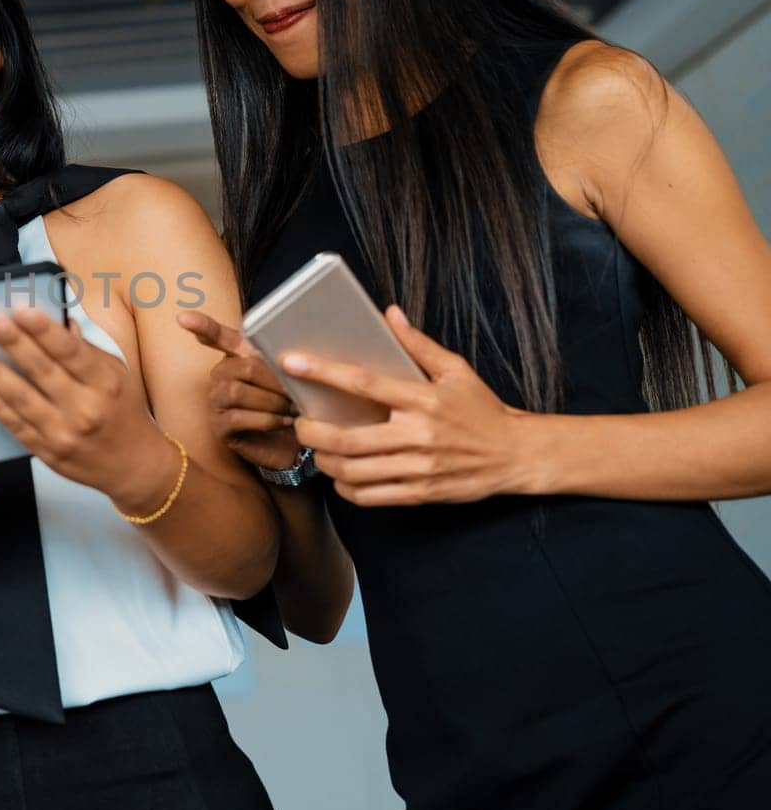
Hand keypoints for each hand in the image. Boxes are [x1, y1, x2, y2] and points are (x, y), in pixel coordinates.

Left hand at [0, 306, 163, 503]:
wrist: (134, 465)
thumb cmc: (124, 413)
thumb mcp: (117, 374)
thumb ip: (85, 349)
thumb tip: (58, 321)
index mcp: (105, 383)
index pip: (70, 351)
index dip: (44, 329)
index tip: (22, 309)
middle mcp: (85, 408)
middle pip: (42, 371)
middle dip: (13, 343)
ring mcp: (64, 433)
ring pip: (22, 398)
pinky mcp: (47, 452)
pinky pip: (16, 425)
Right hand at [178, 311, 301, 470]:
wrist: (292, 445)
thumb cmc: (290, 406)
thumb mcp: (291, 379)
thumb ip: (285, 362)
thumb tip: (293, 356)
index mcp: (236, 358)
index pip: (216, 336)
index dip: (201, 326)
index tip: (182, 317)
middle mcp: (220, 376)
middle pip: (242, 367)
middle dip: (273, 380)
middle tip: (295, 392)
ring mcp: (216, 402)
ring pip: (237, 392)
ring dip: (270, 401)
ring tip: (290, 409)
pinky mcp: (219, 427)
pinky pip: (237, 417)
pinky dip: (266, 420)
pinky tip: (283, 422)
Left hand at [283, 305, 531, 505]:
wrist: (517, 455)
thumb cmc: (482, 409)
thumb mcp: (456, 370)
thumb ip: (418, 344)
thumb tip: (390, 313)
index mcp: (422, 399)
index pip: (363, 383)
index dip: (323, 371)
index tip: (292, 361)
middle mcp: (417, 435)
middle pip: (346, 439)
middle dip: (311, 433)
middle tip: (300, 424)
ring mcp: (418, 467)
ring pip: (352, 471)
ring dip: (323, 461)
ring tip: (318, 448)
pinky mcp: (420, 493)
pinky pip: (369, 496)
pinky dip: (345, 488)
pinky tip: (341, 475)